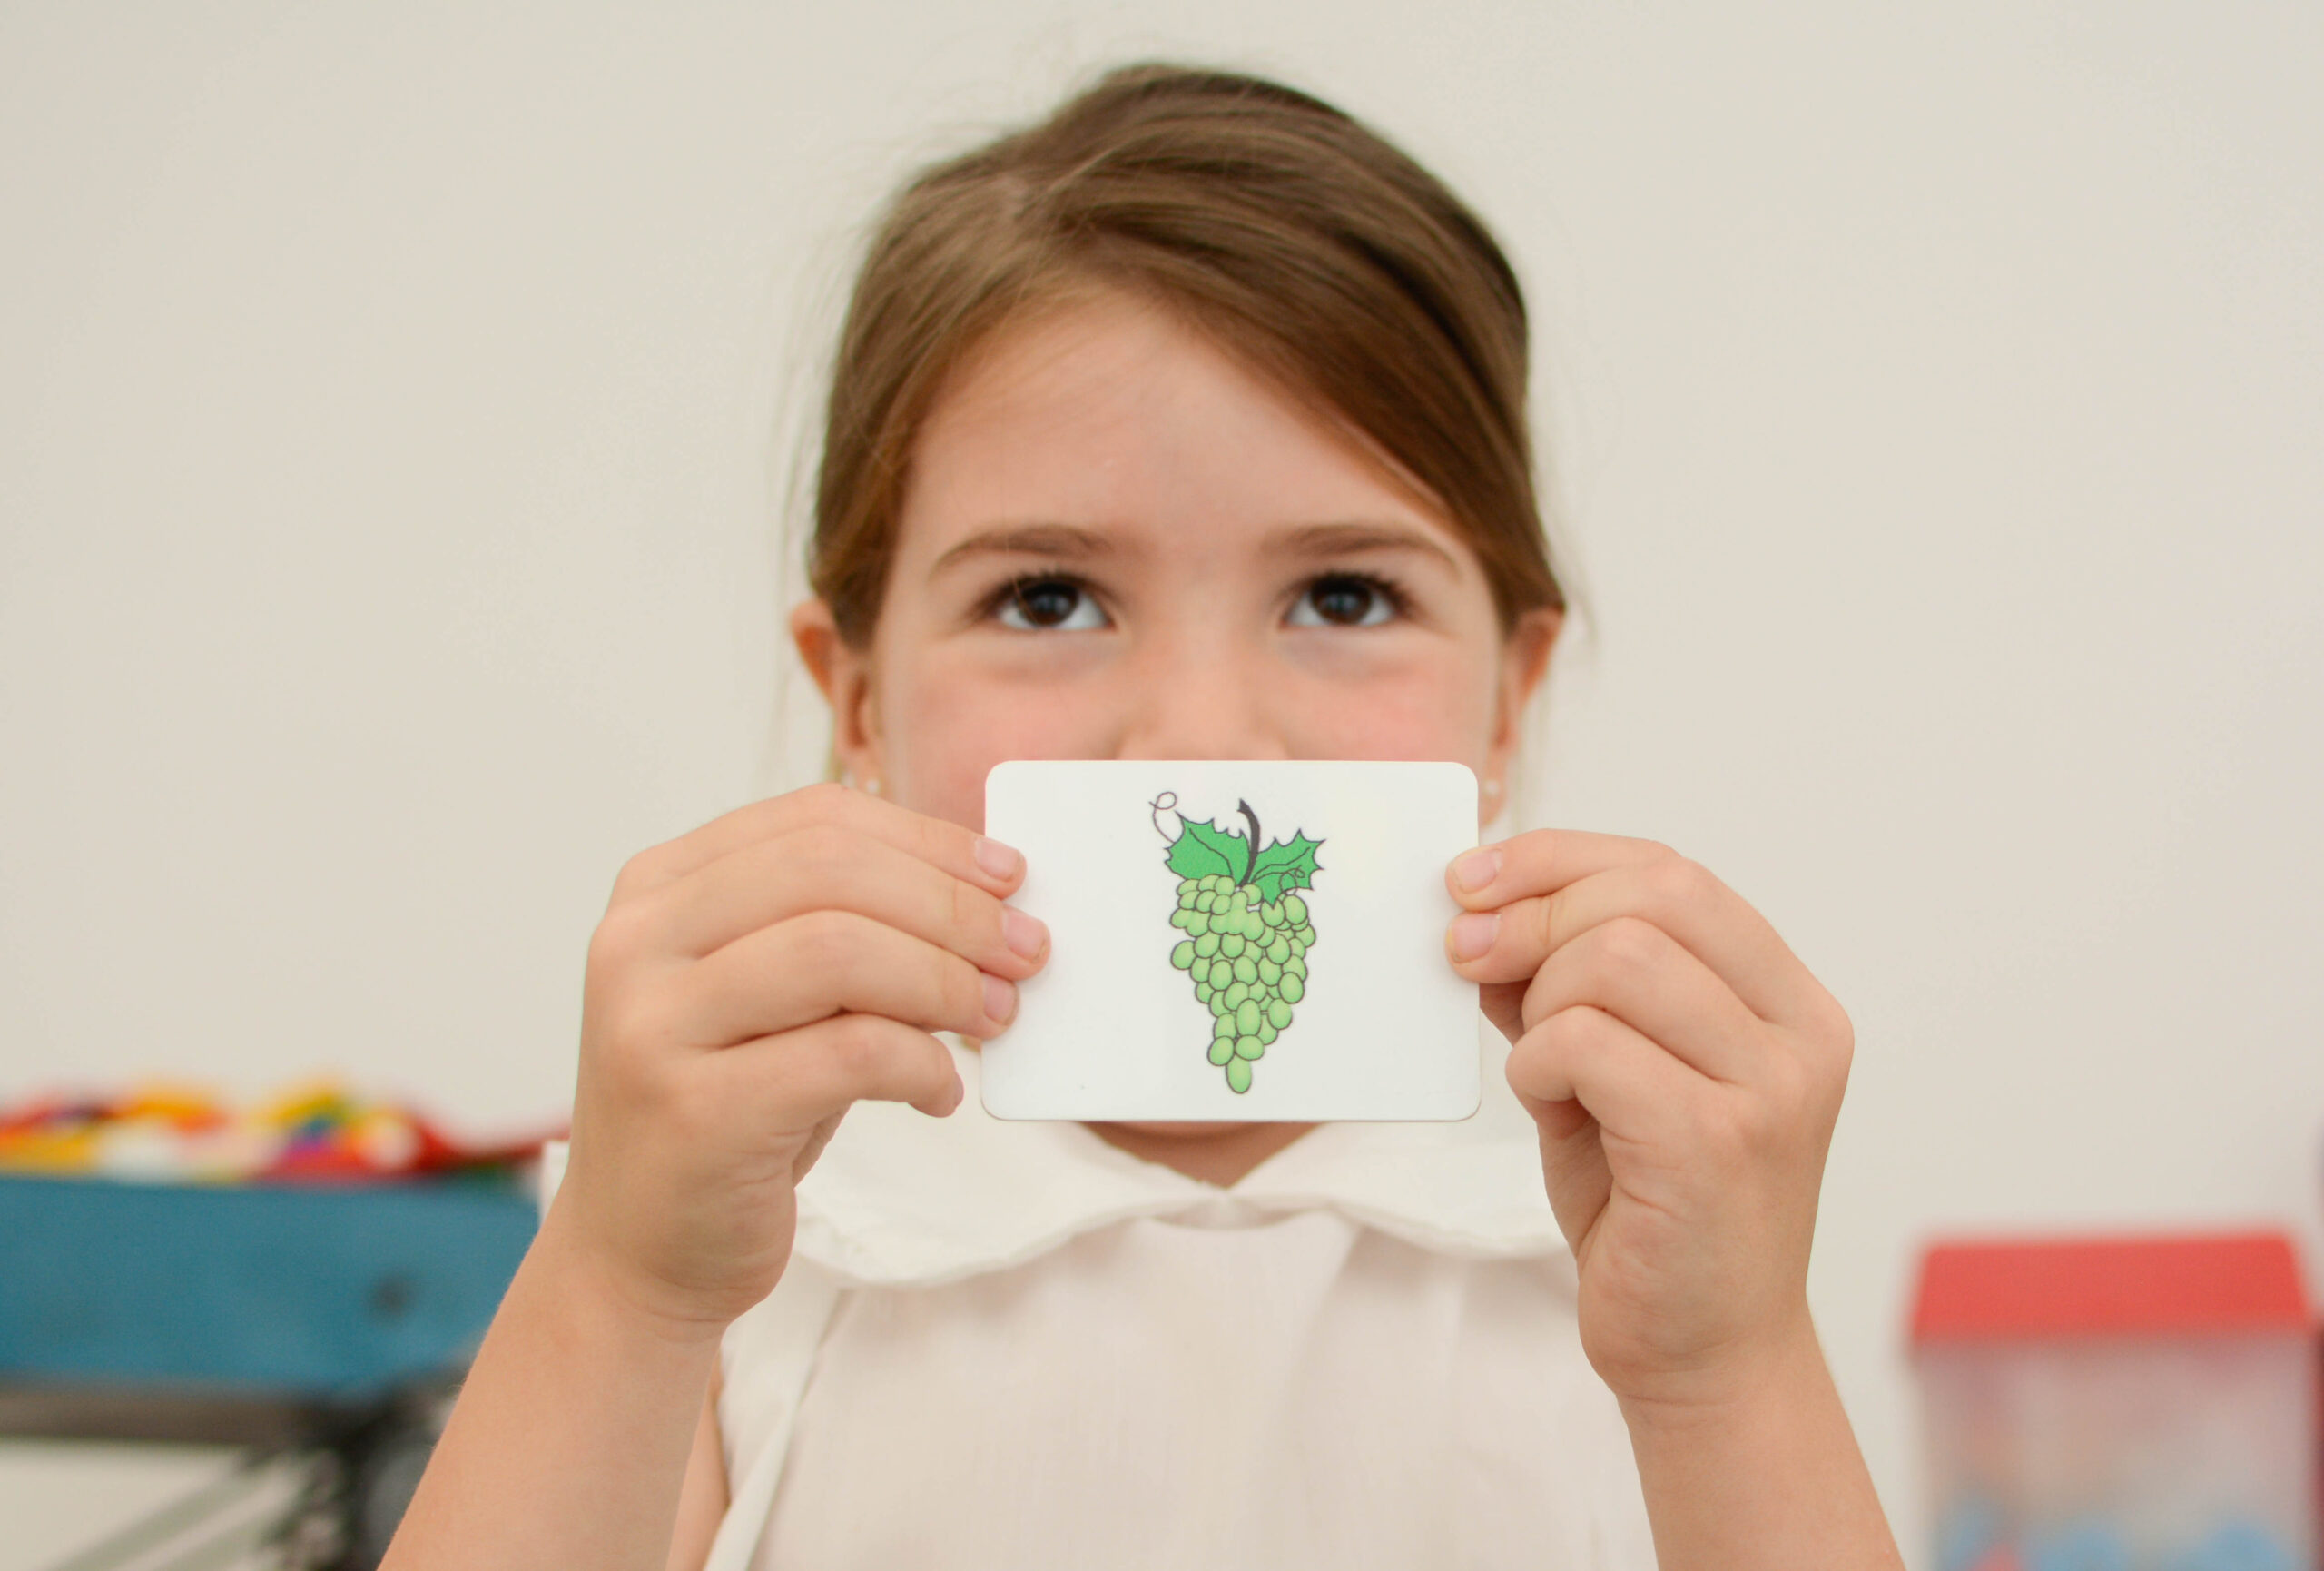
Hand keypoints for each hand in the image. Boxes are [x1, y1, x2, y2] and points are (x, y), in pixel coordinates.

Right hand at [556, 782, 1047, 1331]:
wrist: (641, 1253)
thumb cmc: (732, 1111)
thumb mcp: (775, 998)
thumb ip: (844, 930)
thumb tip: (983, 890)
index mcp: (658, 890)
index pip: (814, 819)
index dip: (928, 840)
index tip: (1009, 879)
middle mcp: (637, 943)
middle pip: (831, 870)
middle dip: (952, 906)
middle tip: (1026, 952)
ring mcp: (652, 1027)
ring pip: (837, 948)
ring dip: (945, 979)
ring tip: (993, 1018)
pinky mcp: (693, 1112)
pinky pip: (848, 1054)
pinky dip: (921, 1064)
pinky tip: (940, 1092)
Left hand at [1443, 831, 1853, 1412]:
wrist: (1703, 1354)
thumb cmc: (1652, 1211)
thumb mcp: (1605, 1075)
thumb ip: (1564, 991)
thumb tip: (1482, 909)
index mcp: (1786, 999)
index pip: (1672, 872)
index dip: (1559, 858)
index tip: (1471, 880)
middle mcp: (1799, 1034)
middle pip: (1650, 896)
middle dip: (1534, 914)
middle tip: (1464, 956)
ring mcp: (1769, 1089)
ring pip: (1617, 958)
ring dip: (1539, 997)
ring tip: (1537, 1064)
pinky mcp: (1716, 1145)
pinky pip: (1590, 1044)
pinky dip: (1537, 1060)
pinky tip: (1546, 1101)